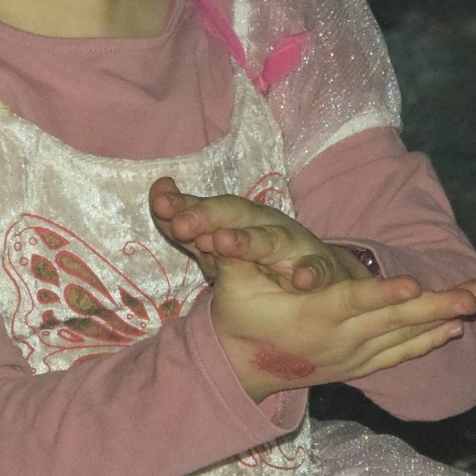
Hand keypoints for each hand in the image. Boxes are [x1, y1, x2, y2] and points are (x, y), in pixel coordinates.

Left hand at [149, 176, 370, 290]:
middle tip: (181, 224)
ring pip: (270, 239)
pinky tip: (302, 281)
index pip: (208, 207)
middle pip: (235, 214)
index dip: (183, 206)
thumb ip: (186, 224)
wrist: (314, 277)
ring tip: (222, 243)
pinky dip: (310, 274)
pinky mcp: (318, 268)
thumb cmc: (259, 257)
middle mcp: (263, 224)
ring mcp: (292, 244)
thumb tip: (157, 194)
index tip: (159, 204)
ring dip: (247, 241)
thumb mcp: (218, 245)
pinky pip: (315, 270)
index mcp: (238, 218)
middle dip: (207, 217)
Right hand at [150, 177, 475, 399]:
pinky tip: (453, 328)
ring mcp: (351, 355)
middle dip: (436, 305)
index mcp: (312, 315)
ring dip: (441, 319)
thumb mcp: (231, 282)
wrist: (240, 368)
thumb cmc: (238, 315)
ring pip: (403, 337)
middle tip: (475, 293)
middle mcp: (338, 339)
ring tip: (475, 302)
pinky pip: (399, 355)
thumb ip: (234, 255)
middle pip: (393, 321)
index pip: (352, 302)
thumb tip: (213, 234)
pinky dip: (426, 341)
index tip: (415, 284)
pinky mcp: (358, 365)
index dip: (384, 293)